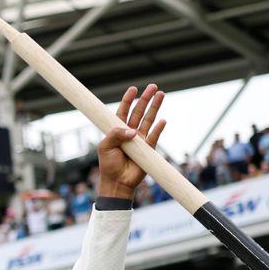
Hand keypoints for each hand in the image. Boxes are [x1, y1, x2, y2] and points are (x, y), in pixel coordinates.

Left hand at [97, 84, 166, 198]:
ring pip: (149, 120)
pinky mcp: (148, 149)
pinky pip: (155, 136)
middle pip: (139, 112)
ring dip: (155, 108)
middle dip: (145, 99)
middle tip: (153, 86)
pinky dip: (158, 129)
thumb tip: (133, 131)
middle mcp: (129, 133)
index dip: (128, 100)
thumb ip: (116, 135)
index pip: (122, 112)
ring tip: (161, 94)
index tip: (133, 89)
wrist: (117, 182)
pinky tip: (162, 120)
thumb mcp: (105, 147)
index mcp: (116, 131)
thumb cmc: (108, 165)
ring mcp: (140, 140)